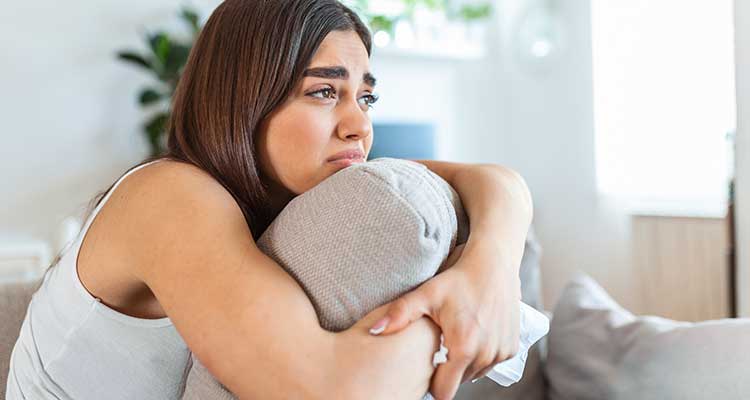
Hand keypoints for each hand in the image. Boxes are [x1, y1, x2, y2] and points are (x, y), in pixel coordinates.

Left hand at [368, 241, 520, 399]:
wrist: (493, 263)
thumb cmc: (457, 279)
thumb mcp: (426, 294)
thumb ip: (399, 314)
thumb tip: (373, 331)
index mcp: (463, 347)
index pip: (444, 392)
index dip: (432, 384)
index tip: (427, 365)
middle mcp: (486, 354)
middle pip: (460, 381)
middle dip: (448, 368)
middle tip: (441, 343)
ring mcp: (501, 352)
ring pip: (475, 373)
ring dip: (465, 362)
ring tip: (457, 334)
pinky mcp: (511, 348)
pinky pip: (490, 363)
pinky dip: (482, 354)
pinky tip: (474, 331)